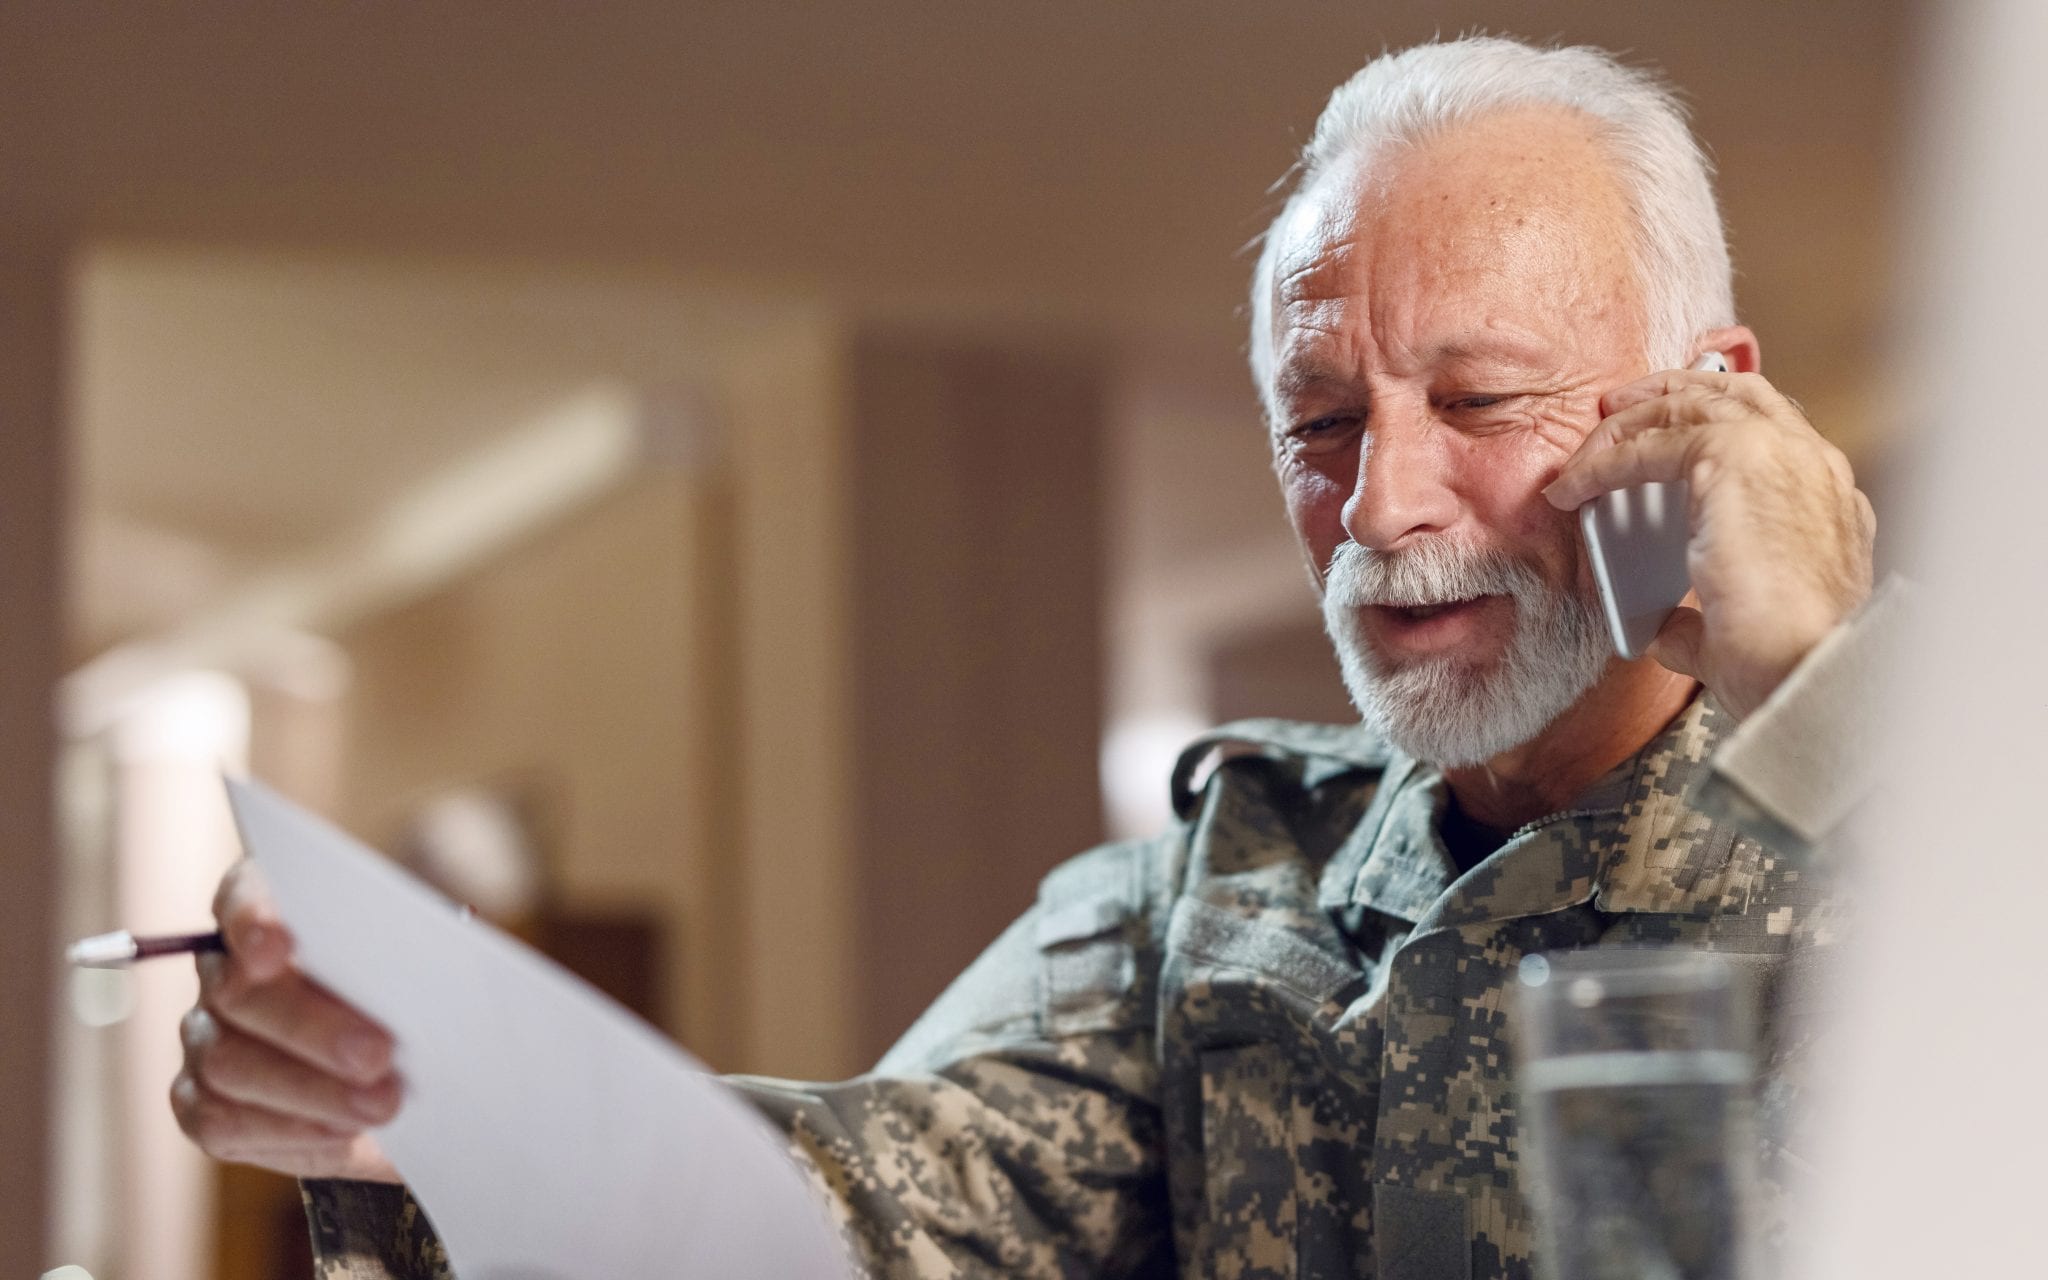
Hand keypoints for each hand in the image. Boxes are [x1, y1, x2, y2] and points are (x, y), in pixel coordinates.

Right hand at [171, 860, 403, 1181]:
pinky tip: (345, 1134)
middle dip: (310, 1028)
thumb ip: (419, 948)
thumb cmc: (415, 990)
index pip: (244, 896)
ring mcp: (204, 1036)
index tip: (279, 947)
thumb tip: (438, 957)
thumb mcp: (430, 956)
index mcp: (272, 908)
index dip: (254, 919)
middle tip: (378, 1055)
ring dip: (312, 1090)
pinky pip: (223, 1123)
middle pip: (238, 992)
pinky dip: (291, 1131)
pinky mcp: (202, 1103)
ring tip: (384, 1105)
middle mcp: (224, 969)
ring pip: (229, 1063)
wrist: (407, 1066)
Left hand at [1545, 367, 1875, 719]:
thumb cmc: (1786, 658)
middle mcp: (1813, 463)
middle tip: (1623, 409)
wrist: (1806, 658)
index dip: (1717, 424)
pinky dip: (1603, 463)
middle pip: (1737, 395)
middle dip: (1675, 392)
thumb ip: (1699, 620)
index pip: (1775, 435)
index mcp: (1828, 500)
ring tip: (1591, 436)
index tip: (1671, 436)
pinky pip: (1651, 444)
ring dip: (1632, 420)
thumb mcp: (1743, 628)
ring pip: (1691, 405)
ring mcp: (1780, 451)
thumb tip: (1664, 630)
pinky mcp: (1734, 456)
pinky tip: (1572, 487)